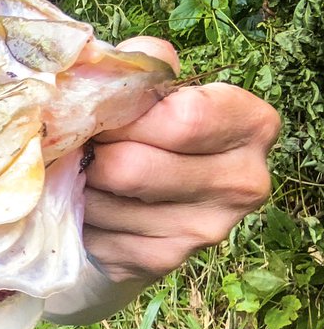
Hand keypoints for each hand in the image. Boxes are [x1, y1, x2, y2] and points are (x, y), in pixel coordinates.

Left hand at [81, 36, 280, 283]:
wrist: (149, 198)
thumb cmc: (150, 127)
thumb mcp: (153, 87)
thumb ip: (140, 67)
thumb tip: (111, 69)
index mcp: (250, 124)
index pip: (180, 120)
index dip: (119, 114)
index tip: (96, 112)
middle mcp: (242, 181)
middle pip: (132, 168)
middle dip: (89, 152)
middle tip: (78, 144)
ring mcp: (204, 230)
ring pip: (104, 201)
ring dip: (78, 183)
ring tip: (83, 170)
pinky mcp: (161, 260)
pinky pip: (95, 233)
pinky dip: (78, 214)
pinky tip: (88, 202)